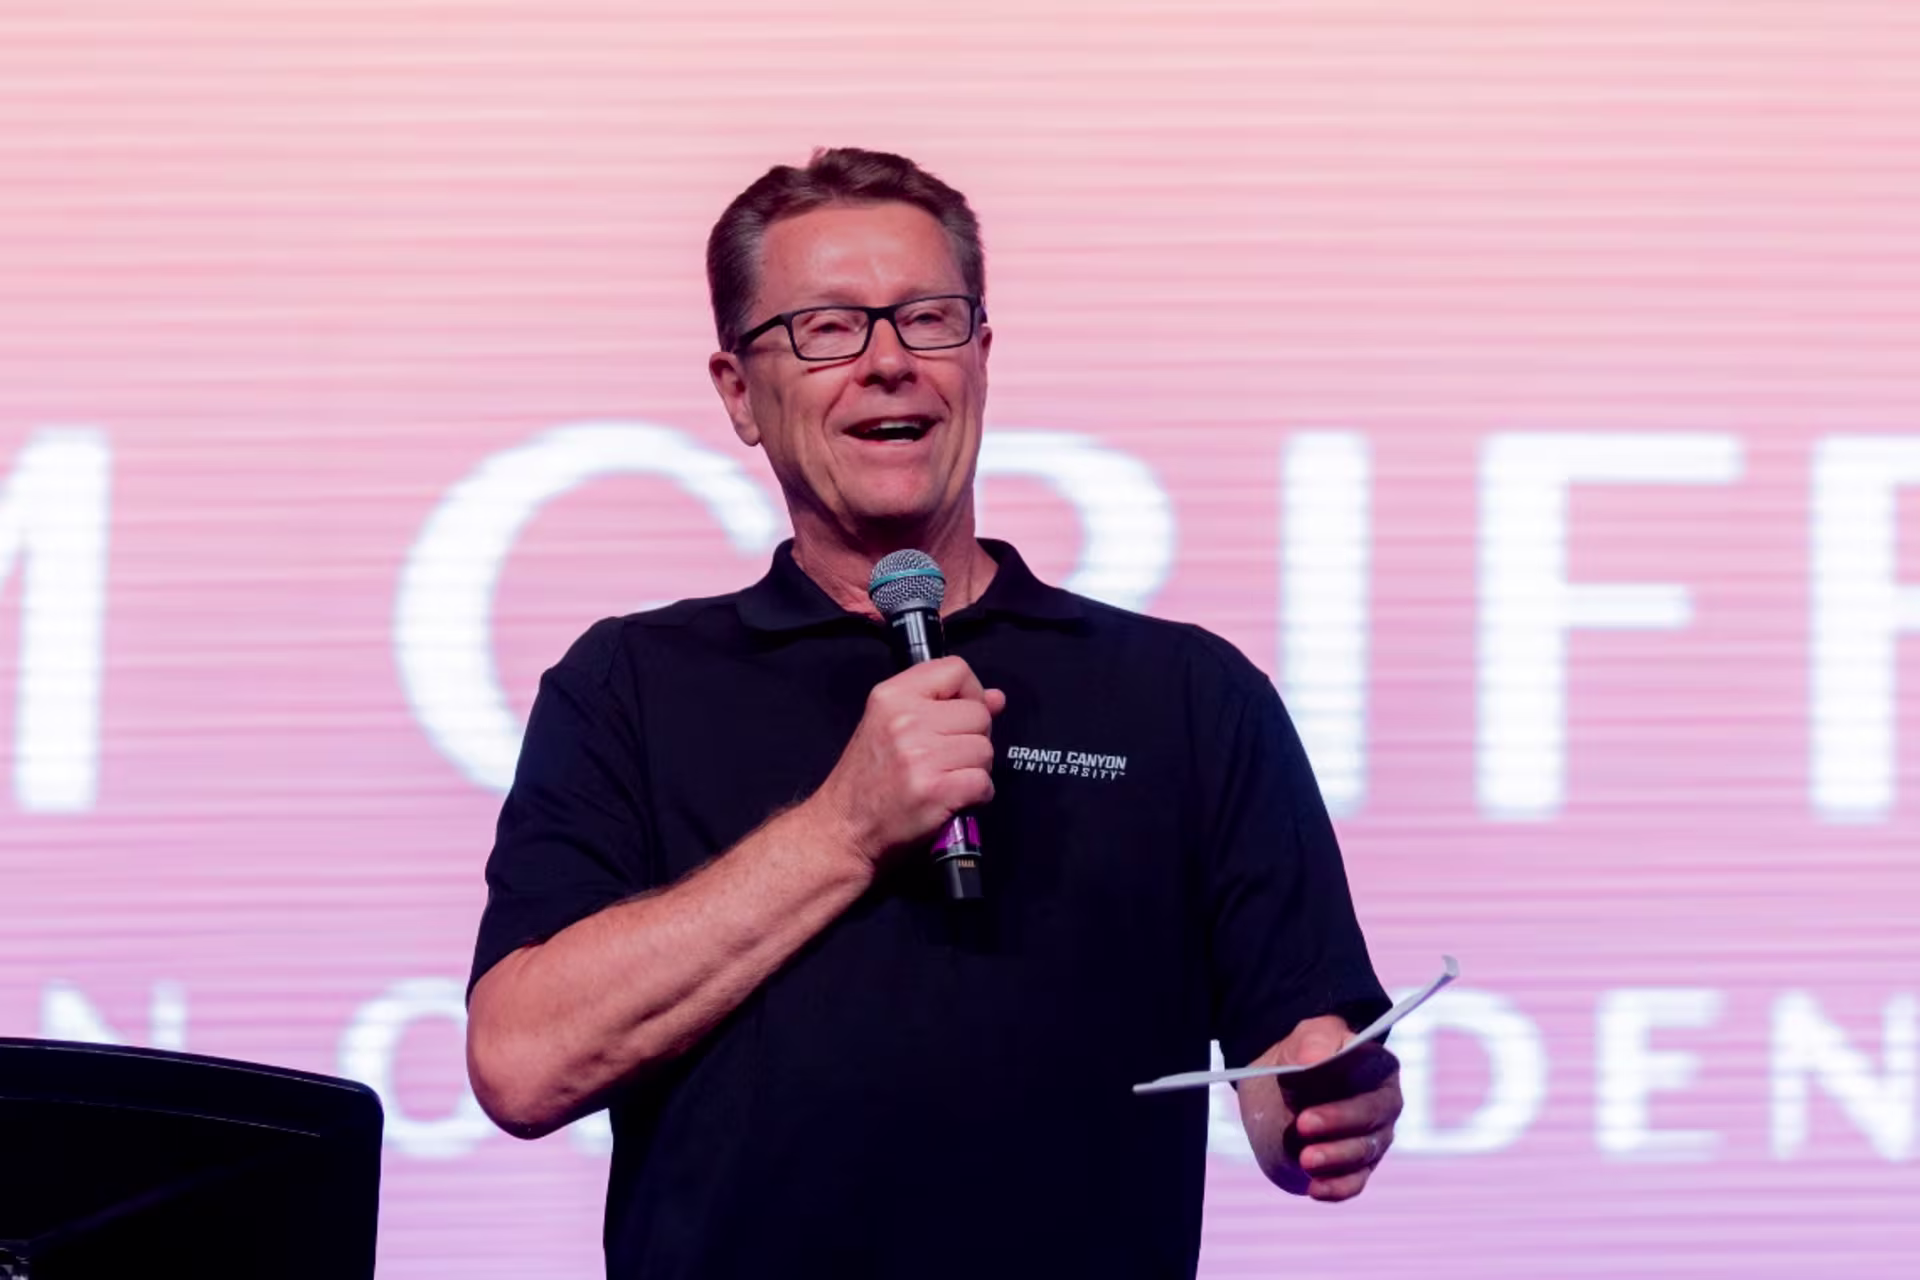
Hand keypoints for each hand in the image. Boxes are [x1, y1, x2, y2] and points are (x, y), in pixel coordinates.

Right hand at [810, 656, 1005, 866]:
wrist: (843, 829)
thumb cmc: (868, 780)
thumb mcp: (890, 726)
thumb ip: (943, 705)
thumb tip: (996, 698)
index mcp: (892, 696)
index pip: (956, 669)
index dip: (969, 692)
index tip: (959, 715)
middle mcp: (905, 721)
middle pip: (978, 714)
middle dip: (973, 738)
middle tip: (946, 758)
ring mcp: (920, 756)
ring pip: (985, 750)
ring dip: (974, 769)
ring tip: (946, 779)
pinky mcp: (935, 791)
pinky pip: (983, 782)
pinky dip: (976, 795)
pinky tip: (952, 799)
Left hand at [1240, 1015, 1400, 1201]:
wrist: (1282, 1088)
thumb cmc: (1304, 1054)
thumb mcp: (1307, 1035)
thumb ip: (1314, 1040)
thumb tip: (1314, 1059)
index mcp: (1381, 1068)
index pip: (1375, 1083)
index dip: (1345, 1100)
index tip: (1308, 1109)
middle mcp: (1385, 1105)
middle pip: (1371, 1120)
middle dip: (1337, 1125)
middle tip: (1302, 1125)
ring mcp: (1375, 1138)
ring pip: (1363, 1152)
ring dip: (1334, 1158)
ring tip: (1305, 1159)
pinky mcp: (1358, 1166)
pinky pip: (1355, 1182)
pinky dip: (1338, 1188)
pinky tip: (1315, 1189)